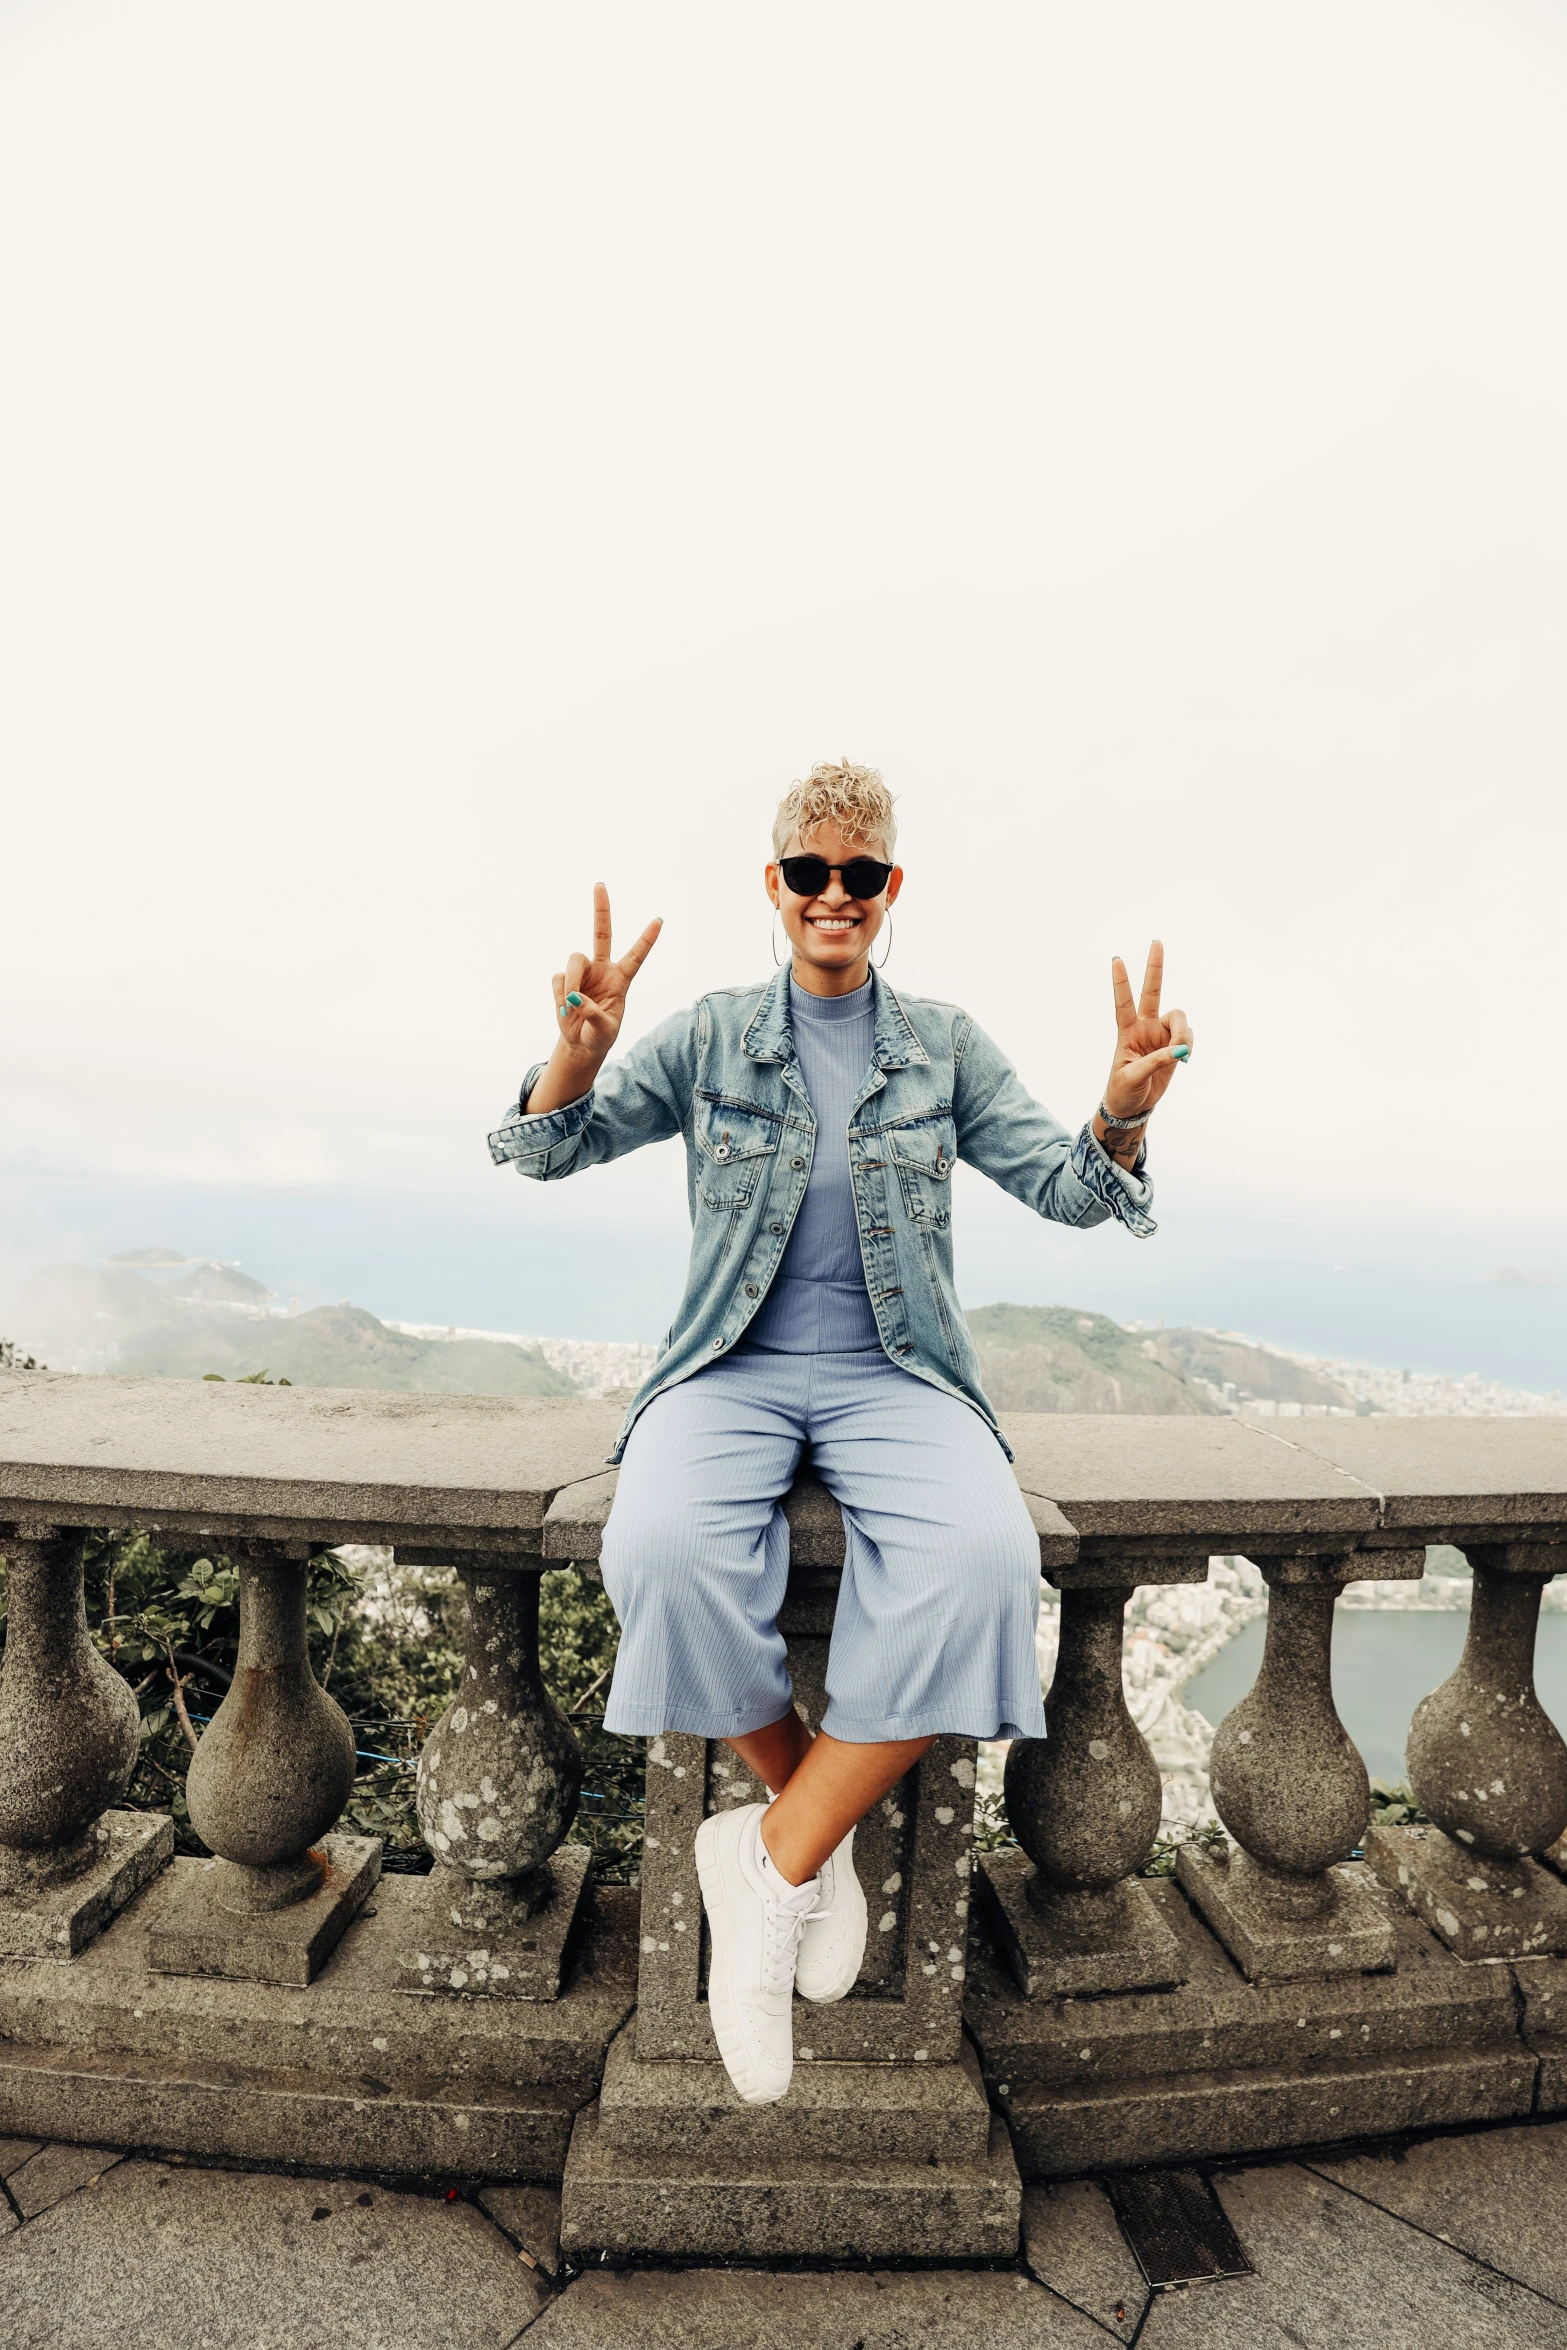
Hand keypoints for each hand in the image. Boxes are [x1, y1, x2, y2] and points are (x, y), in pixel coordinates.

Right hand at [551, 883, 661, 1064]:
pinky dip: (560, 998)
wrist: (580, 1043)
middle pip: (602, 933)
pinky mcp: (564, 981)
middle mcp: (602, 969)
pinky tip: (565, 1010)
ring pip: (574, 960)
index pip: (636, 956)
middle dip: (601, 909)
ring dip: (571, 982)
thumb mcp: (605, 1030)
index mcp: (621, 979)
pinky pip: (559, 980)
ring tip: (571, 1006)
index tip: (659, 920)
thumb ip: (594, 1014)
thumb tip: (576, 998)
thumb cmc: (600, 1035)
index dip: (647, 939)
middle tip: (600, 884)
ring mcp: (582, 973)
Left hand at [1102, 940, 1192, 1133]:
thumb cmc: (1123, 1090)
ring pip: (1179, 1018)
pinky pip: (1188, 1036)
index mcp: (1126, 1032)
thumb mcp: (1132, 1077)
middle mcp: (1144, 1026)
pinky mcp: (1174, 1046)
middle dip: (1154, 968)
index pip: (1123, 1002)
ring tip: (1181, 1054)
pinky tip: (1183, 1058)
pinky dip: (1189, 1045)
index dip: (1120, 981)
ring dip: (1183, 1033)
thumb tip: (1179, 1051)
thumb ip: (1155, 1061)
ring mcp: (1160, 1034)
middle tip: (1156, 942)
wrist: (1133, 1106)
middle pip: (1152, 991)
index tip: (1116, 959)